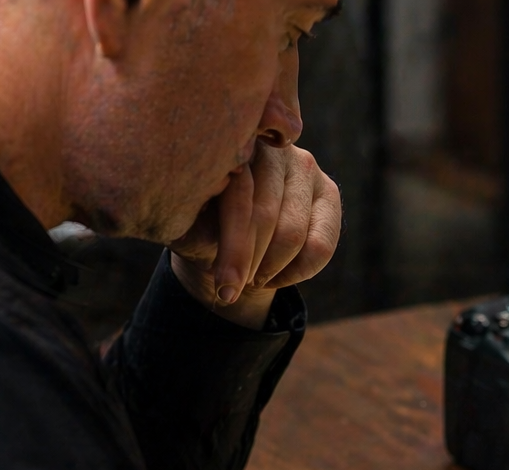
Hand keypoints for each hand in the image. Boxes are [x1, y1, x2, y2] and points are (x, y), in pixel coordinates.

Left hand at [169, 142, 340, 329]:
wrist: (224, 233)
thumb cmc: (198, 223)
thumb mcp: (183, 218)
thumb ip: (186, 206)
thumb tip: (180, 204)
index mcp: (230, 141)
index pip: (239, 197)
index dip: (234, 248)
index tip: (224, 286)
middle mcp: (272, 145)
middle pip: (267, 216)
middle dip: (250, 262)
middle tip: (231, 288)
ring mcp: (304, 164)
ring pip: (294, 234)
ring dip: (270, 269)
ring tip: (250, 279)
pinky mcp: (328, 190)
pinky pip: (321, 245)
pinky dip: (298, 272)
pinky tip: (276, 277)